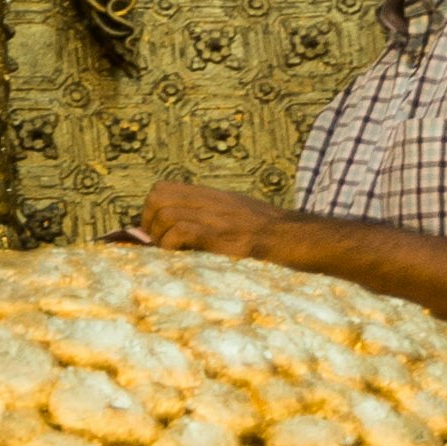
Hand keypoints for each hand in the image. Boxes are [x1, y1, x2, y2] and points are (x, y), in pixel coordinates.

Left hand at [132, 182, 293, 259]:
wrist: (297, 239)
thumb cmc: (271, 234)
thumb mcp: (238, 215)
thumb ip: (211, 217)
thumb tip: (179, 231)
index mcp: (212, 196)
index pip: (165, 188)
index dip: (151, 209)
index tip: (156, 231)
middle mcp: (210, 202)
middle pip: (158, 196)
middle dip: (149, 221)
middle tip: (158, 244)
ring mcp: (215, 217)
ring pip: (165, 213)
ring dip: (160, 236)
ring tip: (169, 254)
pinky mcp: (221, 236)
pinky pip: (181, 231)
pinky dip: (172, 245)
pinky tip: (180, 257)